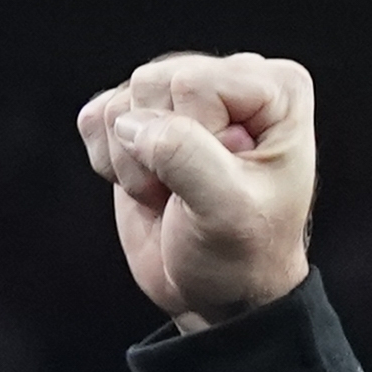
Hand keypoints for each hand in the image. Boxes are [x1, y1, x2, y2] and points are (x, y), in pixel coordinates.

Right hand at [75, 51, 319, 331]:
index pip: (194, 83)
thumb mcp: (227, 213)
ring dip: (134, 163)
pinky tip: (149, 186)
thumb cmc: (243, 255)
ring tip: (176, 193)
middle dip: (158, 152)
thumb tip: (131, 123)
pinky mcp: (140, 117)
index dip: (195, 138)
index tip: (225, 181)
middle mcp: (232, 80)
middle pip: (150, 83)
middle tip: (193, 193)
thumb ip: (185, 157)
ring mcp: (182, 95)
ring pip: (119, 103)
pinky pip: (94, 117)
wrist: (219, 292)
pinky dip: (110, 162)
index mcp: (277, 89)